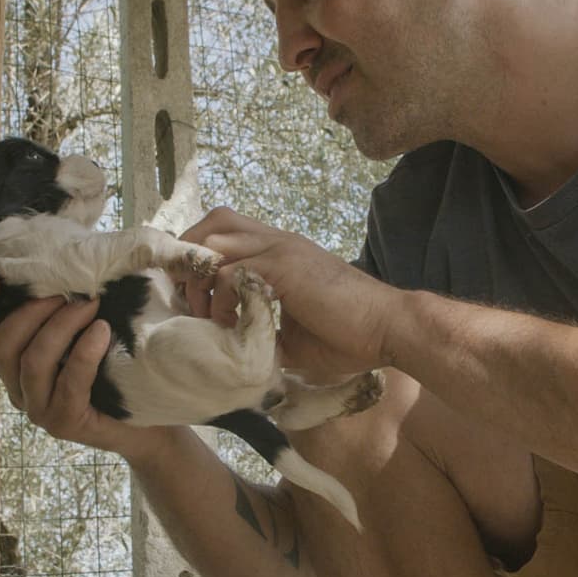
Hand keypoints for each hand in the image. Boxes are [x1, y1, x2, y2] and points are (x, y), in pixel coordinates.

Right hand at [0, 276, 153, 456]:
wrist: (150, 423)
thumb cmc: (117, 371)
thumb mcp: (86, 333)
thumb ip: (66, 308)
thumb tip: (71, 263)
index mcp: (14, 363)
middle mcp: (18, 387)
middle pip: (2, 344)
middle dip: (33, 310)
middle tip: (70, 291)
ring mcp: (38, 409)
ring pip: (32, 362)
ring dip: (61, 326)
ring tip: (90, 305)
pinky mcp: (64, 423)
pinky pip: (68, 383)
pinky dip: (85, 352)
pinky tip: (102, 331)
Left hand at [179, 208, 400, 380]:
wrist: (389, 329)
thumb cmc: (349, 337)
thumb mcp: (294, 336)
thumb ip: (264, 332)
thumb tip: (235, 354)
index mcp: (282, 251)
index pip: (227, 231)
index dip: (201, 256)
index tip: (192, 295)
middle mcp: (278, 241)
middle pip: (213, 222)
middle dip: (189, 256)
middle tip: (188, 298)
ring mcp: (282, 249)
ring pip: (215, 242)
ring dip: (200, 280)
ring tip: (205, 315)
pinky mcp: (284, 266)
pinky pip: (231, 273)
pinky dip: (220, 299)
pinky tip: (230, 325)